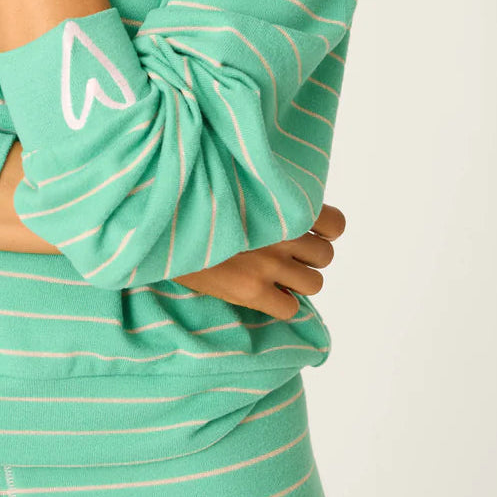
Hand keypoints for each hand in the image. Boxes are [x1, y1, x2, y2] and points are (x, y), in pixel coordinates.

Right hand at [172, 203, 346, 320]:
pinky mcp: (251, 291)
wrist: (160, 225)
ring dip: (298, 282)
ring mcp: (267, 264)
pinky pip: (291, 309)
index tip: (310, 232)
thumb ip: (265, 199)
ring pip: (314, 283)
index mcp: (279, 204)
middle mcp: (280, 234)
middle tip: (285, 255)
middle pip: (326, 256)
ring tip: (275, 275)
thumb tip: (288, 211)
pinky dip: (282, 304)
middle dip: (308, 258)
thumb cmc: (195, 203)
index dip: (327, 231)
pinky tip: (263, 293)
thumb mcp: (234, 188)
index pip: (336, 224)